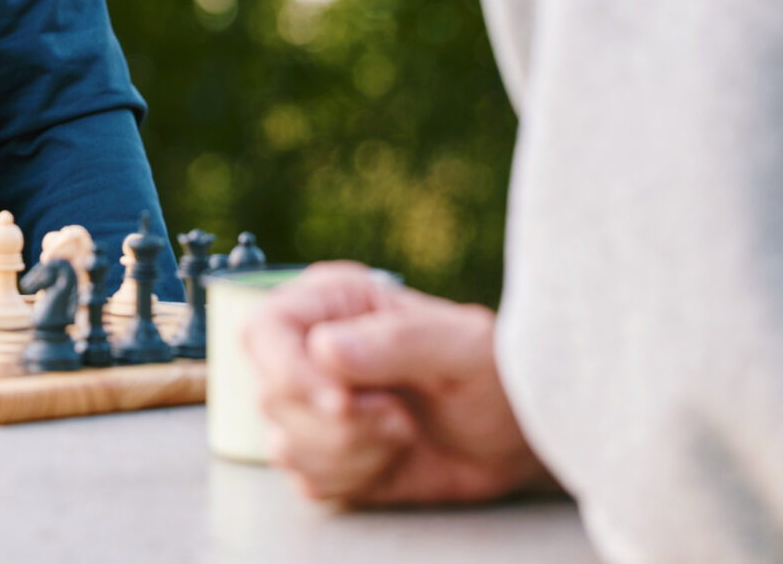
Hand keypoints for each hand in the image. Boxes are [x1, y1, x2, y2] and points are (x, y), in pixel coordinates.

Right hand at [244, 261, 555, 505]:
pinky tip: (392, 458)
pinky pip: (308, 480)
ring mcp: (313, 404)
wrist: (517, 438)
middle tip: (401, 418)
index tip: (342, 404)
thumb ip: (398, 341)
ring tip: (403, 432)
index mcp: (334, 301)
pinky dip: (355, 479)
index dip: (290, 371)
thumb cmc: (497, 375)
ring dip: (353, 453)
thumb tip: (324, 348)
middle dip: (341, 423)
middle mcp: (311, 349)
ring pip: (285, 444)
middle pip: (272, 394)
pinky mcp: (324, 453)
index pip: (265, 329)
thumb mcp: (465, 346)